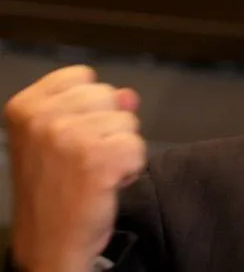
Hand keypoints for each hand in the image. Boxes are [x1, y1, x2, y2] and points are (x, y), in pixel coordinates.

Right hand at [4, 65, 145, 271]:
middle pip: (108, 94)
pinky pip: (138, 146)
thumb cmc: (55, 190)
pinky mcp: (97, 159)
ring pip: (128, 121)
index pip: (83, 76)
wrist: (50, 245)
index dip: (90, 106)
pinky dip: (131, 166)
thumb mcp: (63, 138)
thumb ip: (96, 107)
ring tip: (95, 171)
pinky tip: (108, 182)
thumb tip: (128, 95)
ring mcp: (69, 137)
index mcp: (26, 106)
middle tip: (86, 158)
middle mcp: (43, 118)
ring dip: (120, 147)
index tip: (74, 134)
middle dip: (107, 125)